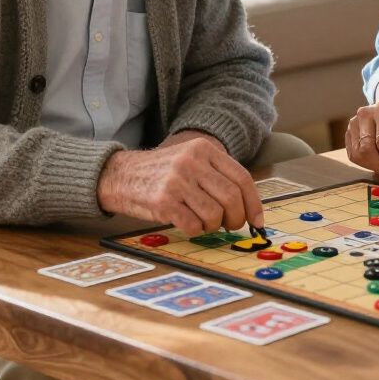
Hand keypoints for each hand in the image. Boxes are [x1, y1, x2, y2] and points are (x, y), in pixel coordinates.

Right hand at [96, 136, 262, 236]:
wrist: (121, 174)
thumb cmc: (162, 172)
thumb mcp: (191, 160)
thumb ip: (217, 176)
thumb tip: (247, 208)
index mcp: (204, 149)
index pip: (242, 178)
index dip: (254, 204)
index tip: (257, 222)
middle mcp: (192, 162)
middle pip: (232, 198)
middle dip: (236, 219)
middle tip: (229, 225)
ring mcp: (177, 181)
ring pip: (215, 215)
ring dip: (213, 226)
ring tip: (203, 222)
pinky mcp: (163, 201)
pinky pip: (194, 226)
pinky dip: (196, 230)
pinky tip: (188, 223)